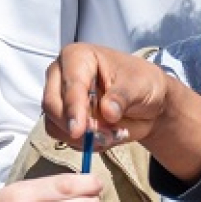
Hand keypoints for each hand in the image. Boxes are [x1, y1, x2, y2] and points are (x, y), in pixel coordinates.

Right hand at [44, 43, 176, 148]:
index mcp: (77, 57)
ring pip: (54, 125)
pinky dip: (84, 144)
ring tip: (112, 135)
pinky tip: (105, 137)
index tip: (79, 130)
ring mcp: (61, 99)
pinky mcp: (64, 120)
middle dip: (76, 125)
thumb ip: (122, 96)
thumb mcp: (139, 85)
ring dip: (82, 138)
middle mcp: (62, 76)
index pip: (69, 83)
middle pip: (52, 105)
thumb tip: (108, 111)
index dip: (73, 107)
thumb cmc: (141, 83)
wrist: (148, 102)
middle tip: (103, 135)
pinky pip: (64, 138)